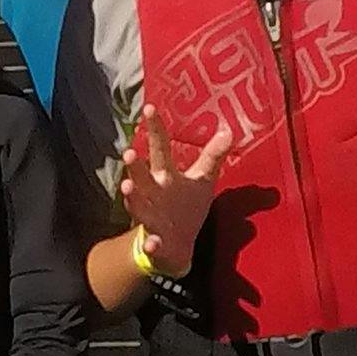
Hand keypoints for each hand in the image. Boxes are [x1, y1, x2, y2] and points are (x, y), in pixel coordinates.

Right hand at [118, 106, 226, 252]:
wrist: (176, 247)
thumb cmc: (186, 206)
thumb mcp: (202, 179)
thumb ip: (213, 156)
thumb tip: (230, 131)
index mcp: (165, 176)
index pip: (160, 148)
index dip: (155, 129)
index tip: (149, 108)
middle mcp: (153, 193)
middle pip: (142, 176)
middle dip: (135, 166)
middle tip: (129, 152)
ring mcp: (151, 217)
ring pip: (138, 206)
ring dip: (132, 196)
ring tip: (127, 186)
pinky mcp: (155, 242)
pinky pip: (151, 243)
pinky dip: (151, 244)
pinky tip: (152, 242)